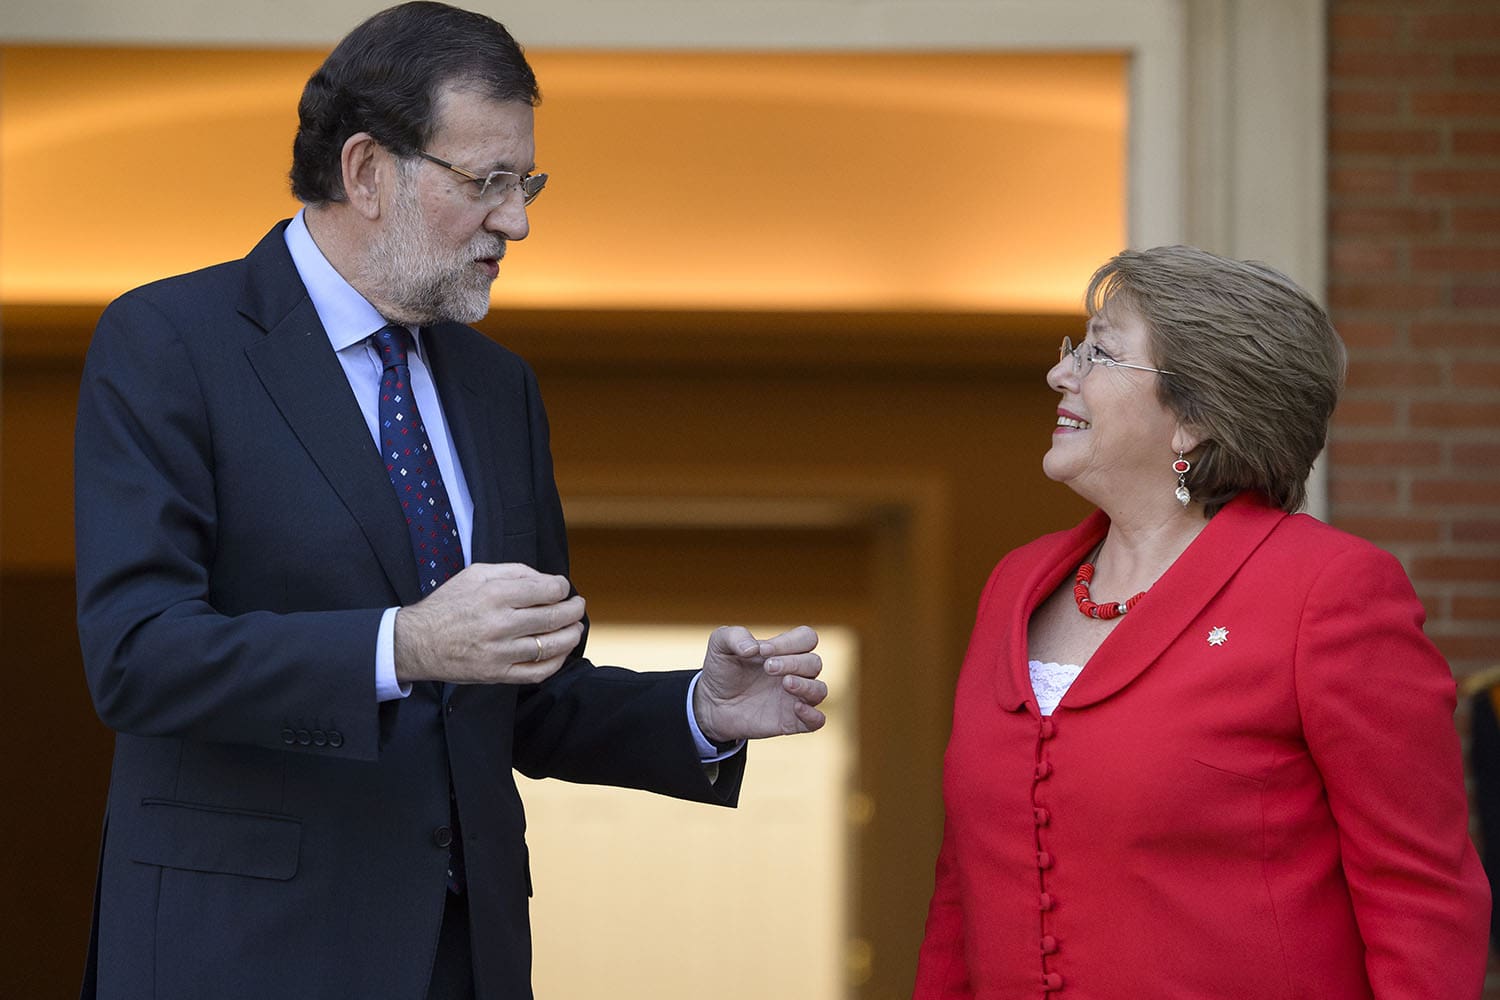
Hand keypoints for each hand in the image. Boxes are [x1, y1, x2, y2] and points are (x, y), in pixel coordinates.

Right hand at [393, 563, 585, 684]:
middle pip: (554, 617)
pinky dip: (557, 662)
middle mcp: (500, 623)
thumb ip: (514, 571)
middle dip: (574, 610)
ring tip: (575, 628)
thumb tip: (547, 579)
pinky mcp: (498, 674)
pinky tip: (561, 651)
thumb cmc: (448, 604)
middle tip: (578, 606)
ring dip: (571, 635)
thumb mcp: (476, 574)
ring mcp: (500, 652)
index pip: (548, 590)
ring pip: (552, 646)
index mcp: (495, 594)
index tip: (562, 588)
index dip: (563, 588)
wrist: (417, 642)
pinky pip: (538, 672)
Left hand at [692, 625, 825, 742]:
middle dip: (793, 662)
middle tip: (768, 667)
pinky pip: (817, 721)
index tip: (762, 650)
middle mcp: (795, 672)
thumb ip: (734, 636)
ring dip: (806, 685)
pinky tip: (796, 708)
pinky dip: (813, 715)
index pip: (806, 638)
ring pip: (820, 690)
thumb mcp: (720, 645)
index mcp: (784, 651)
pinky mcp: (791, 722)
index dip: (790, 642)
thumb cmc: (722, 670)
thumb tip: (752, 648)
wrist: (712, 704)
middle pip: (814, 662)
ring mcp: (795, 698)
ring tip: (785, 683)